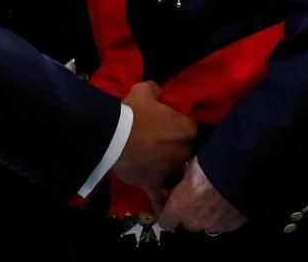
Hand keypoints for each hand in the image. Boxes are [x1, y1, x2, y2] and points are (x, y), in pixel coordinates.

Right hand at [111, 81, 196, 208]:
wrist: (114, 134)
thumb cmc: (132, 111)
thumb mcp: (144, 90)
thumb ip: (156, 90)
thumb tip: (158, 92)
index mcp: (185, 129)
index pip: (193, 128)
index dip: (183, 126)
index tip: (173, 125)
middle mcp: (183, 152)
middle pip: (186, 151)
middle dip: (177, 148)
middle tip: (162, 144)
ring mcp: (169, 170)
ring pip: (175, 173)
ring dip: (171, 170)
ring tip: (160, 168)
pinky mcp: (153, 183)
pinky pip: (160, 198)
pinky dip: (163, 206)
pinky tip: (167, 216)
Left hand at [158, 157, 247, 234]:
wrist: (239, 169)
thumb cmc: (211, 165)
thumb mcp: (187, 168)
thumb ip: (180, 183)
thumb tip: (179, 182)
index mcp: (179, 208)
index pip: (165, 222)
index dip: (168, 213)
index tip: (171, 205)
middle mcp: (195, 221)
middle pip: (187, 223)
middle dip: (190, 212)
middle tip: (197, 196)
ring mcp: (214, 225)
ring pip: (206, 224)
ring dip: (207, 214)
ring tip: (215, 197)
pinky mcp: (231, 225)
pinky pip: (223, 223)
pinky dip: (223, 215)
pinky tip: (227, 200)